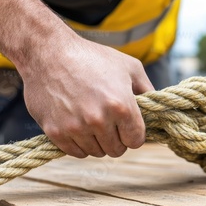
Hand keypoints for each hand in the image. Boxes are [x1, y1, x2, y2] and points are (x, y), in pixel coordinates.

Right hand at [20, 37, 153, 157]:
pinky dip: (79, 144)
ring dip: (97, 141)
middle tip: (108, 122)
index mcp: (121, 105)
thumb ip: (147, 90)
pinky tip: (78, 125)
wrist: (48, 52)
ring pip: (96, 152)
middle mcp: (99, 120)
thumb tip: (158, 110)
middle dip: (116, 138)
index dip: (133, 133)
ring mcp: (76, 128)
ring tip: (91, 120)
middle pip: (117, 150)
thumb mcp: (129, 66)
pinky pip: (76, 152)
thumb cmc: (91, 57)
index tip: (127, 126)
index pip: (136, 141)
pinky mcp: (56, 132)